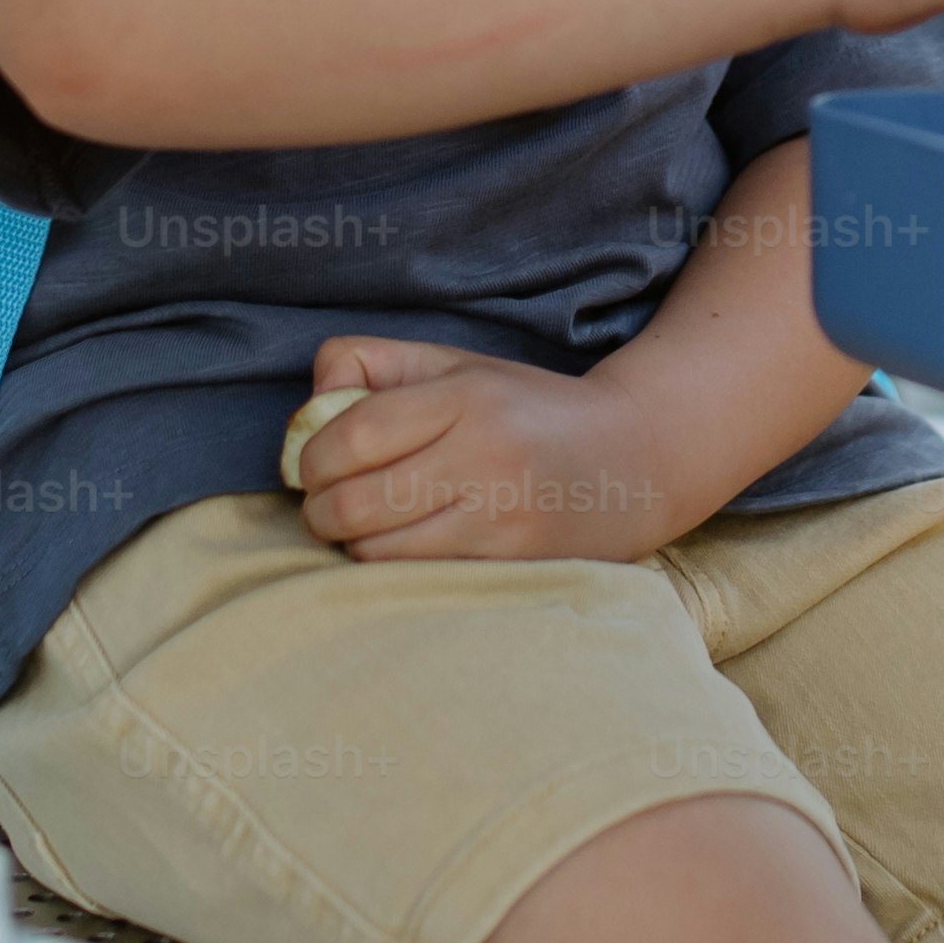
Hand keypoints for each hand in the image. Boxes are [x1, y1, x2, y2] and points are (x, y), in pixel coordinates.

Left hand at [292, 337, 686, 562]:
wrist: (631, 459)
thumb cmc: (524, 409)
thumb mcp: (455, 366)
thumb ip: (373, 363)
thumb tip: (312, 398)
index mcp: (466, 396)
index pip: (354, 434)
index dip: (312, 459)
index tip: (315, 465)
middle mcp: (485, 455)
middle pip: (356, 503)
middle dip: (322, 510)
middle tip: (330, 505)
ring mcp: (501, 516)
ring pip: (379, 553)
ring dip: (354, 546)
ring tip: (368, 528)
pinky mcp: (513, 563)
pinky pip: (419, 579)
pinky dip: (394, 570)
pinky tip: (405, 550)